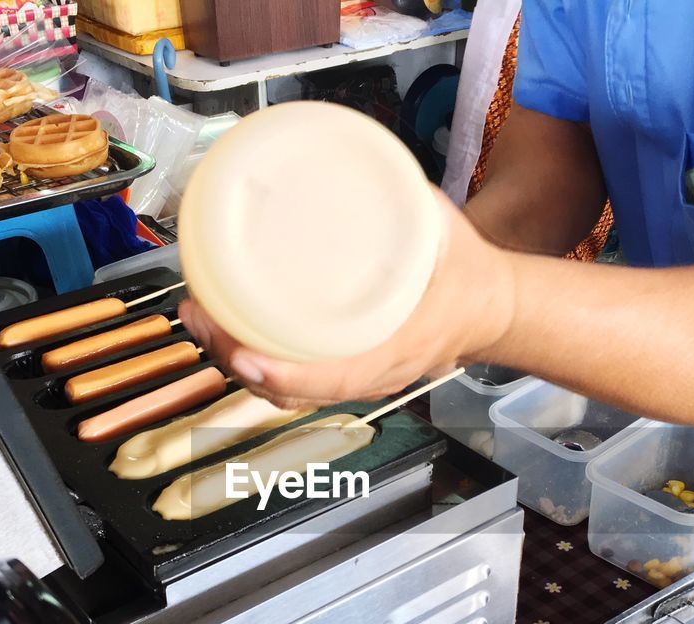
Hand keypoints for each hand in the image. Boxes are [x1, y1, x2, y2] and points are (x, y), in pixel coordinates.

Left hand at [178, 188, 515, 409]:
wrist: (493, 310)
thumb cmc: (469, 275)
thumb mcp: (442, 228)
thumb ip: (405, 197)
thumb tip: (359, 160)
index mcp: (399, 347)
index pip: (333, 376)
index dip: (282, 373)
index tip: (244, 354)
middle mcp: (372, 373)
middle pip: (290, 390)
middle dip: (234, 360)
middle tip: (200, 315)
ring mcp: (357, 379)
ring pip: (286, 392)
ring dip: (235, 364)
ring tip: (201, 320)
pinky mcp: (346, 372)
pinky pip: (294, 383)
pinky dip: (255, 365)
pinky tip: (228, 333)